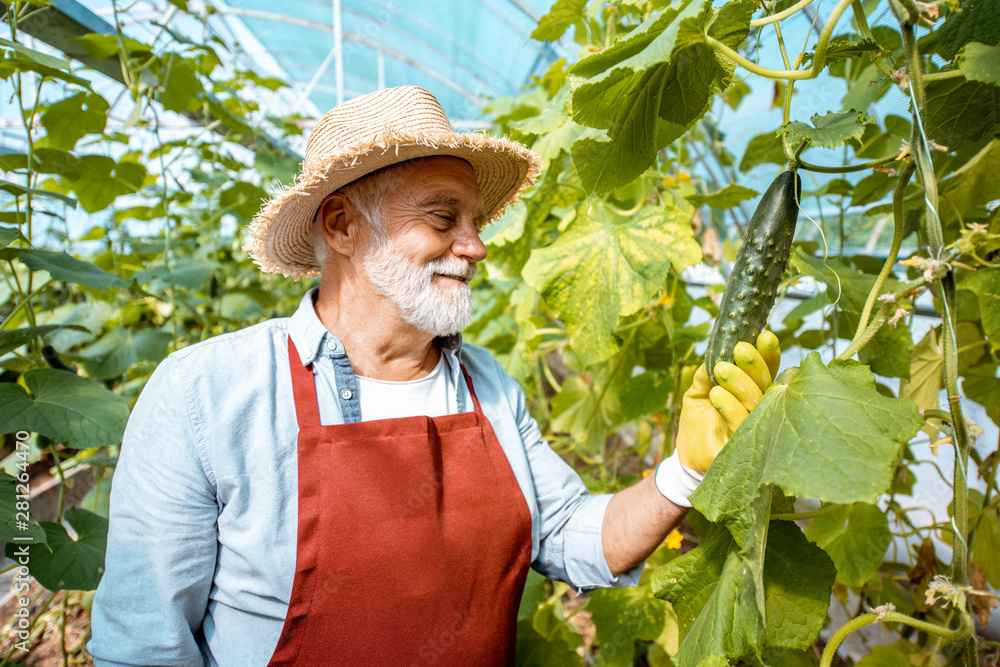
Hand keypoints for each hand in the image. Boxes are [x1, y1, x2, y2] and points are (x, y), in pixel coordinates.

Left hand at [675, 331, 780, 472]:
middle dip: (754, 365)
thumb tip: (715, 351)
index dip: (767, 353)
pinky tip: (717, 394)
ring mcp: (756, 428)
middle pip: (766, 383)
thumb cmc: (699, 419)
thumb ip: (706, 373)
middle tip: (741, 349)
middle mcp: (761, 408)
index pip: (766, 370)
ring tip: (722, 369)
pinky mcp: (744, 447)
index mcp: (754, 391)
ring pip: (756, 402)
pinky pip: (741, 424)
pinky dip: (730, 407)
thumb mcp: (698, 391)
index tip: (763, 335)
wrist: (688, 455)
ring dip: (740, 383)